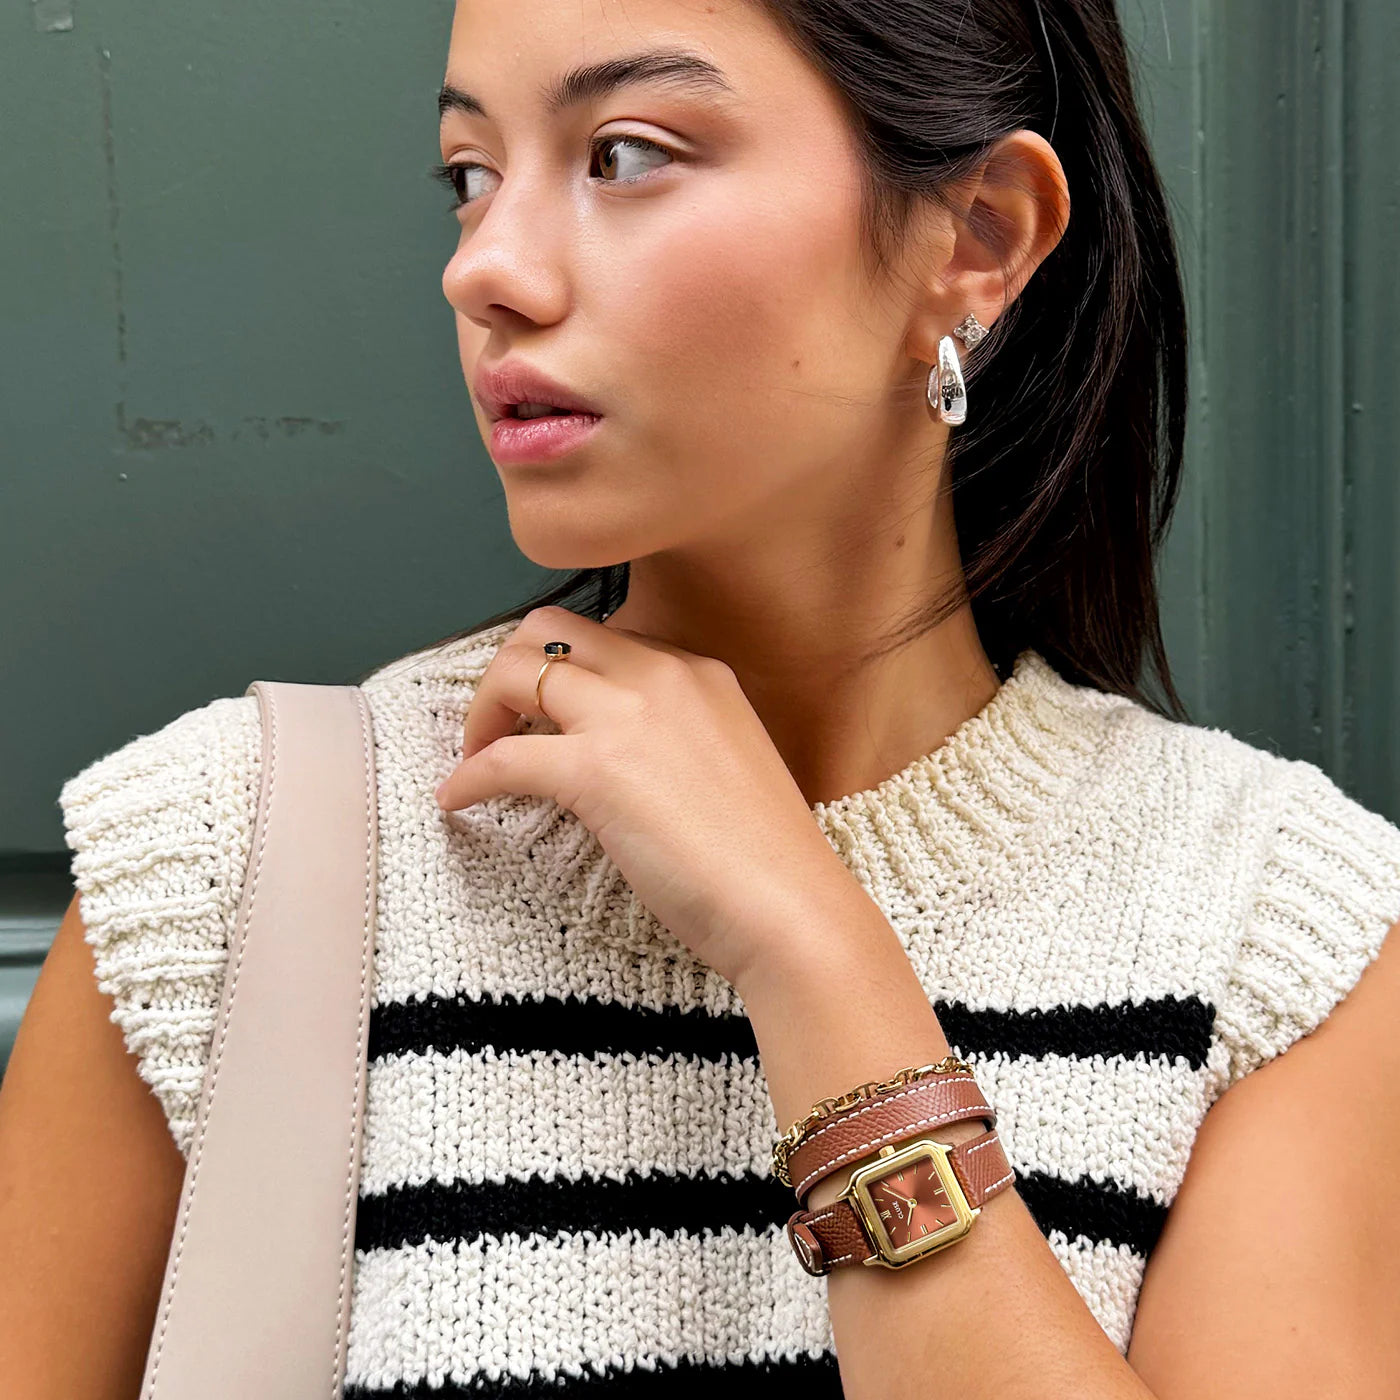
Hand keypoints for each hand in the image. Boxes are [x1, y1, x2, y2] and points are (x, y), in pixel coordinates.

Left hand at [432, 605, 854, 988]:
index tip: (542, 710)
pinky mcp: (597, 770)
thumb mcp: (727, 762)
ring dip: (481, 712)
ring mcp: (629, 715)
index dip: (560, 670)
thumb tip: (619, 759)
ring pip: (516, 670)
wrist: (790, 907)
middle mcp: (662, 674)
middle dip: (508, 669)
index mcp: (699, 671)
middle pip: (548, 630)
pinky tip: (459, 802)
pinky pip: (503, 756)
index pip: (604, 635)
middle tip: (498, 725)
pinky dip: (469, 778)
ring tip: (475, 757)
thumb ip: (676, 739)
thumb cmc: (767, 859)